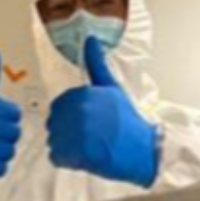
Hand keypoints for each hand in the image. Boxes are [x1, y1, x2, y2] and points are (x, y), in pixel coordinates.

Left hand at [46, 36, 158, 187]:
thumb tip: (90, 40)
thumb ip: (96, 64)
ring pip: (55, 140)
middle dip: (67, 132)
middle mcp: (79, 110)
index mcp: (84, 94)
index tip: (88, 123)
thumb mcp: (112, 88)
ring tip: (90, 147)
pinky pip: (57, 157)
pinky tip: (86, 157)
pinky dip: (68, 160)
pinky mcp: (77, 153)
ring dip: (67, 147)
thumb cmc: (129, 121)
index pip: (59, 105)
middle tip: (90, 137)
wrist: (145, 150)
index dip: (71, 117)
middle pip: (55, 123)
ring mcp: (77, 133)